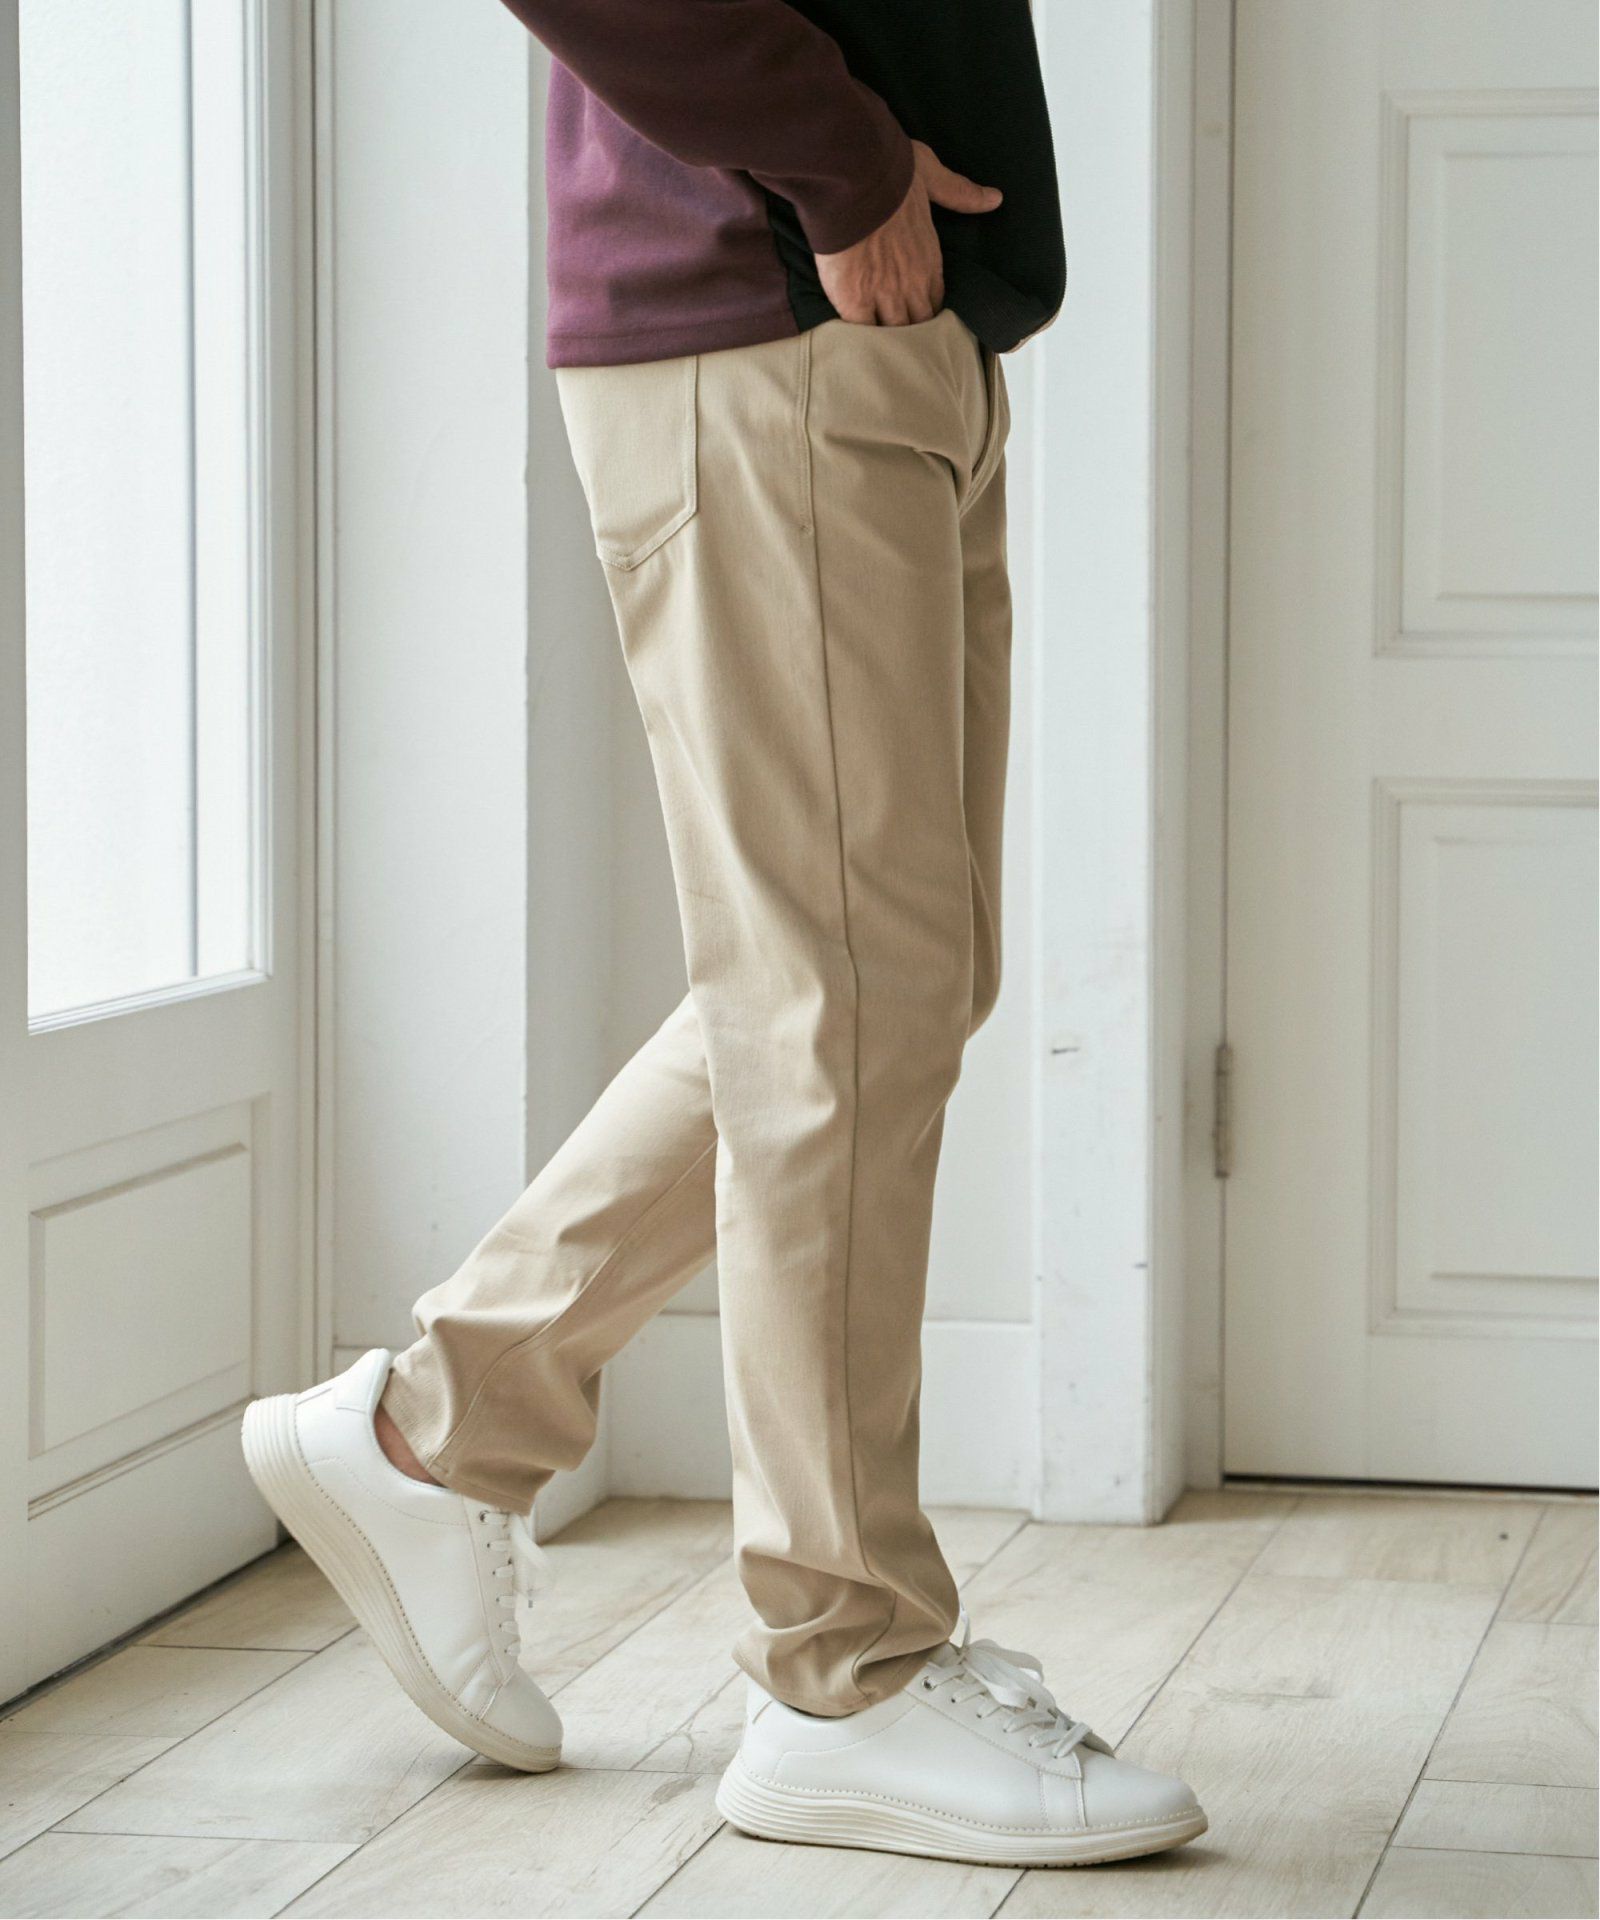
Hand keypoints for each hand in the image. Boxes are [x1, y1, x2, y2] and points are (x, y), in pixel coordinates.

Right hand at [815, 140, 1001, 326]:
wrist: (856, 177)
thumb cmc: (892, 173)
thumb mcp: (931, 176)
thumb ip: (960, 193)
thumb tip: (994, 199)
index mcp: (930, 260)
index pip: (935, 301)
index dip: (928, 312)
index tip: (918, 314)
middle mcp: (911, 284)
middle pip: (917, 325)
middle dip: (911, 335)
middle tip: (900, 343)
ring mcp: (883, 295)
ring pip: (892, 334)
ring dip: (887, 342)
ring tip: (879, 352)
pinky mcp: (854, 301)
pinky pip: (862, 332)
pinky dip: (859, 338)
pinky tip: (855, 344)